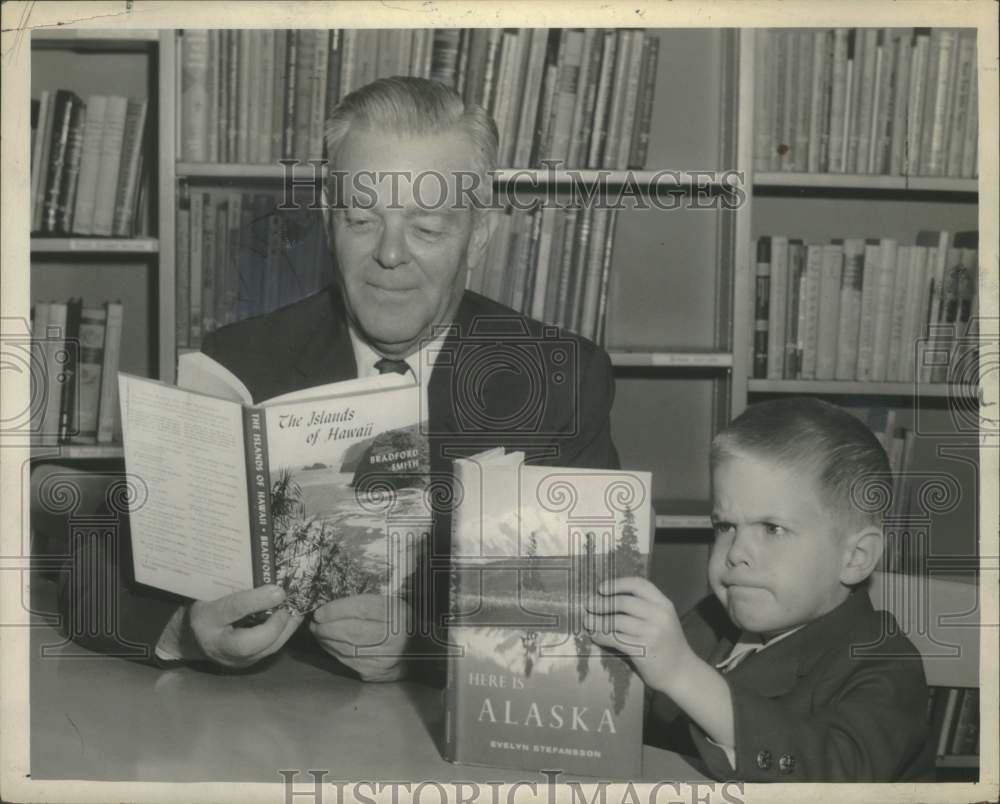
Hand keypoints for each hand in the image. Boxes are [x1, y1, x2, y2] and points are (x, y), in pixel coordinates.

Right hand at [188, 585, 303, 668]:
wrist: (193, 634)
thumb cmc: (207, 603)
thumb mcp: (212, 588)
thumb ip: (235, 581)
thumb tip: (266, 569)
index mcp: (205, 619)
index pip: (231, 610)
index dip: (256, 601)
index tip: (279, 591)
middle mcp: (216, 644)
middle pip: (247, 644)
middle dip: (274, 626)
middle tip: (287, 606)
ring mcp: (232, 659)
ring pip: (264, 651)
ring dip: (285, 630)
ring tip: (296, 611)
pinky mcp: (247, 663)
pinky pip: (269, 650)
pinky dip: (284, 634)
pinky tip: (292, 619)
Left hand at [310, 594, 408, 681]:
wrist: (424, 651)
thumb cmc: (402, 623)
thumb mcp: (392, 605)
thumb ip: (367, 604)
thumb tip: (333, 605)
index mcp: (397, 614)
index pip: (362, 609)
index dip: (337, 610)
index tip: (320, 611)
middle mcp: (392, 637)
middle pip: (352, 631)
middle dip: (327, 627)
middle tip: (314, 622)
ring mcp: (383, 658)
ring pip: (346, 648)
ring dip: (326, 640)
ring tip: (318, 631)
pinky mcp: (374, 673)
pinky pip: (347, 661)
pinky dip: (334, 652)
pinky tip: (328, 644)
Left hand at [584, 576, 692, 693]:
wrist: (681, 672)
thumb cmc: (667, 644)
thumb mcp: (663, 619)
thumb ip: (644, 607)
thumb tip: (609, 598)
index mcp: (664, 604)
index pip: (639, 585)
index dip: (618, 584)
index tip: (601, 588)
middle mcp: (659, 615)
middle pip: (623, 602)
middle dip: (602, 603)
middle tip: (589, 605)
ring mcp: (652, 632)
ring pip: (616, 621)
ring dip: (597, 621)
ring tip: (587, 621)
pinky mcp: (643, 650)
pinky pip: (615, 639)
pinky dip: (601, 636)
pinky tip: (595, 636)